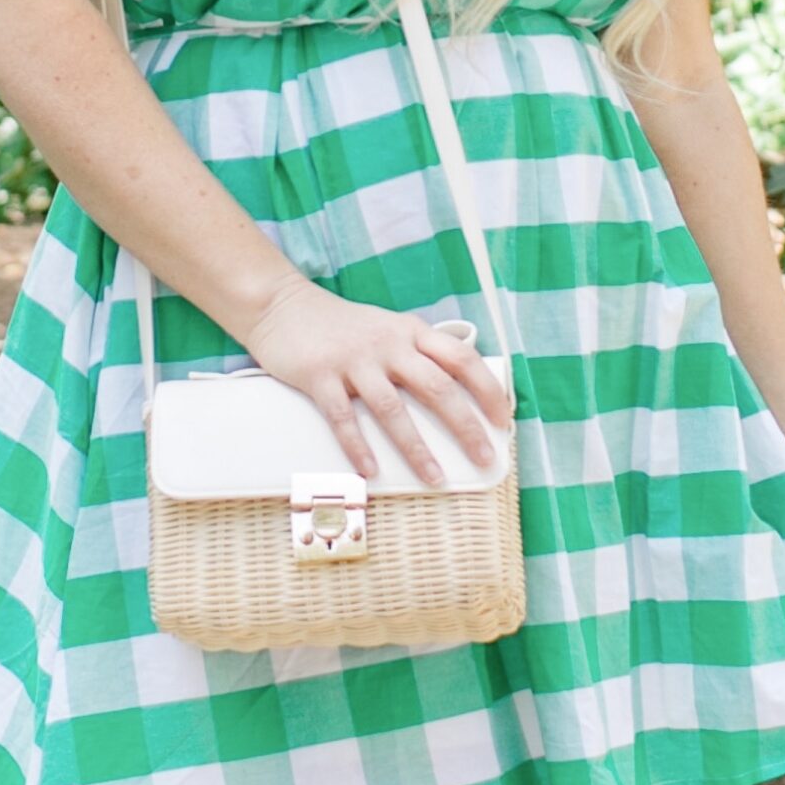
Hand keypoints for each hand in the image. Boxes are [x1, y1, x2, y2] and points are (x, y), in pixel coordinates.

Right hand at [242, 285, 514, 488]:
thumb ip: (415, 351)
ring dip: (417, 448)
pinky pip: (343, 418)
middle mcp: (388, 344)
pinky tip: (370, 471)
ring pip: (393, 409)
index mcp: (410, 332)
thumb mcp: (387, 328)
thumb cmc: (341, 325)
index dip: (487, 389)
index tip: (503, 419)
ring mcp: (354, 360)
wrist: (282, 305)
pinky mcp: (320, 376)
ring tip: (435, 478)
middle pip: (436, 387)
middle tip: (485, 458)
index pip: (461, 359)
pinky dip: (358, 447)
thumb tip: (453, 390)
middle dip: (465, 426)